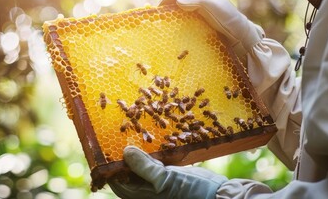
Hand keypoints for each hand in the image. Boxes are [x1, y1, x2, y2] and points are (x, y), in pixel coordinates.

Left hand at [108, 146, 227, 198]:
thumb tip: (125, 153)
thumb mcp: (165, 179)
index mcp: (141, 196)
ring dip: (139, 153)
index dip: (112, 165)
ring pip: (142, 167)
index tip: (108, 147)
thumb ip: (144, 167)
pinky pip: (155, 165)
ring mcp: (158, 184)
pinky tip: (154, 143)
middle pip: (128, 172)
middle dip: (126, 156)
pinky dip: (153, 155)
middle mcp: (147, 191)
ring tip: (135, 135)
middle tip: (122, 136)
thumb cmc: (192, 192)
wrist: (220, 196)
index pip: (117, 180)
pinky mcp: (169, 177)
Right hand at [158, 0, 264, 63]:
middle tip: (158, 11)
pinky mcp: (204, 24)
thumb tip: (178, 1)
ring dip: (173, 11)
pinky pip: (188, 19)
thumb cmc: (230, 20)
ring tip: (163, 18)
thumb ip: (197, 2)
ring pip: (184, 8)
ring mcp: (203, 13)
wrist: (243, 37)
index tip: (161, 3)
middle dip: (169, 2)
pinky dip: (179, 21)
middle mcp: (203, 2)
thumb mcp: (214, 8)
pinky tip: (174, 27)